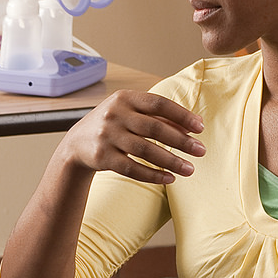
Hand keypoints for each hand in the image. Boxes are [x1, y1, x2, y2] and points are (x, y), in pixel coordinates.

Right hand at [58, 90, 206, 185]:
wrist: (76, 144)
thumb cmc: (113, 125)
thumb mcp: (131, 113)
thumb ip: (159, 117)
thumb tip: (193, 126)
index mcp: (125, 98)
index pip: (159, 104)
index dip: (182, 115)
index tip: (200, 128)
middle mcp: (114, 115)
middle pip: (154, 128)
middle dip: (181, 141)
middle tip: (201, 151)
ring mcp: (107, 136)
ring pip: (145, 150)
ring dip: (170, 161)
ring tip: (189, 169)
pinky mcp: (102, 157)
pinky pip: (131, 168)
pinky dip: (152, 175)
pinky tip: (168, 179)